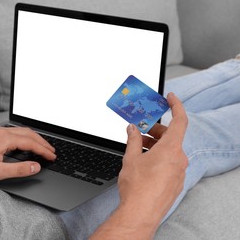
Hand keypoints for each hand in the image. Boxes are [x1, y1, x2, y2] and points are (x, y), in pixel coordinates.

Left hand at [0, 127, 55, 180]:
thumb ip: (18, 169)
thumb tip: (36, 167)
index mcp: (5, 139)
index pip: (31, 143)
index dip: (44, 150)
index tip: (52, 156)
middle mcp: (2, 132)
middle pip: (29, 134)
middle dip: (43, 142)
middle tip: (52, 151)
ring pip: (22, 131)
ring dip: (35, 138)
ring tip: (42, 146)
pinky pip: (15, 131)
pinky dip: (25, 136)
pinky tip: (24, 143)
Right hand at [91, 92, 187, 238]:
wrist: (140, 212)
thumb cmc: (137, 187)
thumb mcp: (131, 158)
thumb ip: (133, 139)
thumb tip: (132, 129)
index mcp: (171, 149)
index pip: (180, 121)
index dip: (176, 106)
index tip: (170, 98)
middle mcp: (179, 159)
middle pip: (171, 136)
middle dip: (155, 131)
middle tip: (140, 129)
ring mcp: (179, 171)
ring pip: (170, 150)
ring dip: (155, 145)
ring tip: (138, 147)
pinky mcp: (175, 181)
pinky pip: (170, 163)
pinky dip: (158, 157)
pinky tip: (144, 161)